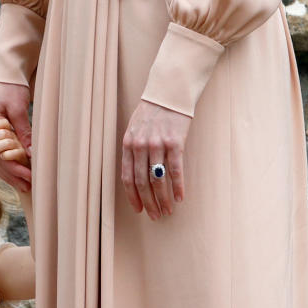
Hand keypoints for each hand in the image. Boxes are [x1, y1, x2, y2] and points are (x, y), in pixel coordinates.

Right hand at [0, 82, 31, 187]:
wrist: (4, 72)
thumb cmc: (10, 86)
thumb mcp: (18, 109)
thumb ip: (23, 132)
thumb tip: (31, 154)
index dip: (13, 167)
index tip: (29, 175)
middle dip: (12, 175)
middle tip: (28, 186)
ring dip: (10, 173)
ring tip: (24, 185)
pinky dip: (7, 164)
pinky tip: (16, 173)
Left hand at [121, 99, 191, 219]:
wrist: (169, 91)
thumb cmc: (153, 111)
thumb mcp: (135, 127)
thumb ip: (134, 148)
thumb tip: (136, 174)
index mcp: (128, 143)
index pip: (127, 177)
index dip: (133, 196)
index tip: (139, 210)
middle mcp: (140, 145)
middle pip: (142, 182)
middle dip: (149, 203)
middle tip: (155, 216)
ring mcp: (157, 144)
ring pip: (158, 180)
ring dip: (163, 199)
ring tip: (167, 211)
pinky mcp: (175, 142)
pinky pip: (176, 170)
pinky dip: (178, 187)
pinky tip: (180, 198)